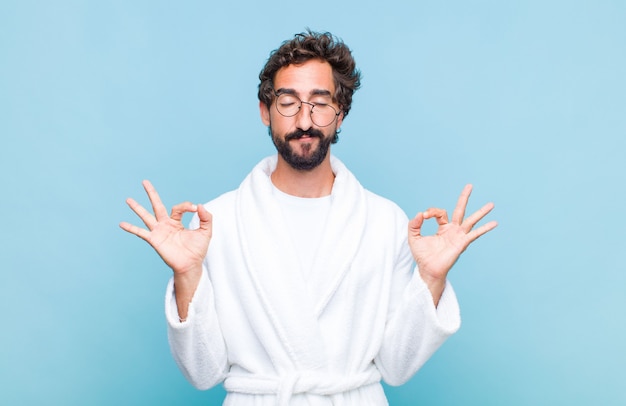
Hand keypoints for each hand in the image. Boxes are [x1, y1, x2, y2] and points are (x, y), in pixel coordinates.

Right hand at [120, 180, 211, 274]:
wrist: (191, 265)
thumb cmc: (198, 249)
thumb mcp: (205, 232)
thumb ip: (206, 218)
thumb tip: (200, 205)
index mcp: (177, 221)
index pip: (178, 207)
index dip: (187, 206)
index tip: (194, 208)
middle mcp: (166, 224)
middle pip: (157, 205)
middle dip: (151, 193)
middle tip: (144, 181)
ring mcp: (159, 231)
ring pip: (146, 216)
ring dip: (137, 208)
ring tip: (128, 199)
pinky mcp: (154, 240)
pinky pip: (141, 232)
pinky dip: (131, 228)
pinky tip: (121, 223)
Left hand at [408, 184, 496, 304]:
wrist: (428, 270)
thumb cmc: (423, 256)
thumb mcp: (414, 238)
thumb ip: (414, 225)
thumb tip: (419, 213)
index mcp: (443, 227)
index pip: (440, 212)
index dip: (431, 211)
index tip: (423, 216)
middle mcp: (453, 230)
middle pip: (460, 210)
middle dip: (464, 198)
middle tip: (470, 185)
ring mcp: (459, 236)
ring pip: (470, 220)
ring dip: (481, 212)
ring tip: (491, 204)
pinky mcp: (462, 243)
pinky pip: (474, 234)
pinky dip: (484, 229)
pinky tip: (494, 223)